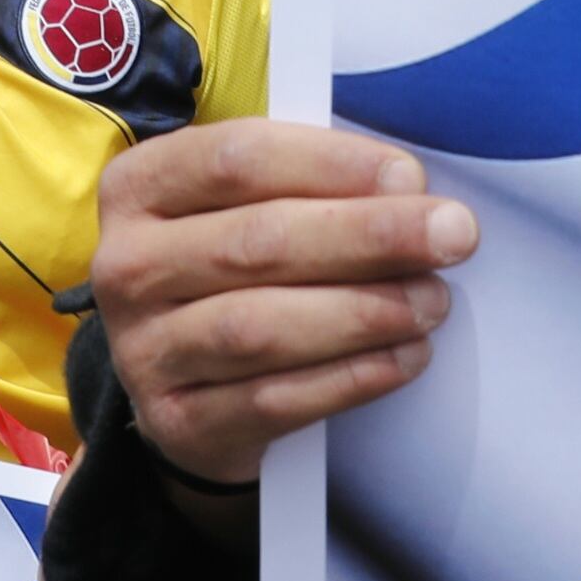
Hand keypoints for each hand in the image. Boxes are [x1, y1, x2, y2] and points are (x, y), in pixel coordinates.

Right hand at [87, 120, 477, 491]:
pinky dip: (349, 377)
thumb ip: (314, 185)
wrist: (191, 384)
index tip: (410, 176)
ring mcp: (143, 350)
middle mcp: (126, 265)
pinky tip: (404, 356)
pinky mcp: (177, 421)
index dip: (330, 164)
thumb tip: (407, 189)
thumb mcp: (252, 206)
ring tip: (433, 301)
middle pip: (257, 242)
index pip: (235, 159)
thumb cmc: (239, 270)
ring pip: (261, 327)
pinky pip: (272, 400)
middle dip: (369, 236)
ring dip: (363, 312)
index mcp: (140, 186)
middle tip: (454, 234)